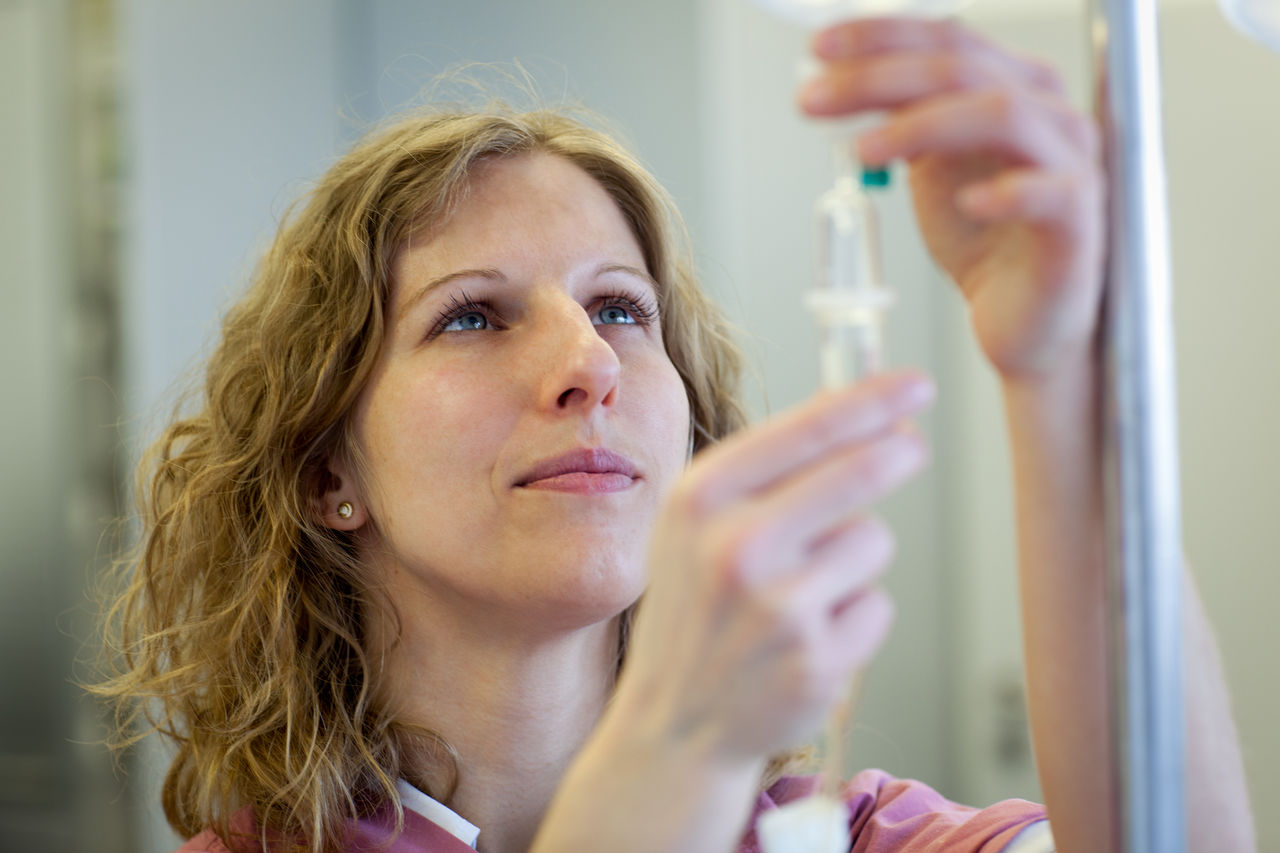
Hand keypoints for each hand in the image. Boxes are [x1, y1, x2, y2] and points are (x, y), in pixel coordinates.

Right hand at [614, 372, 933, 767]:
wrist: (674, 722)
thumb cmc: (696, 606)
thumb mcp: (696, 524)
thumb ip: (765, 469)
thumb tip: (860, 414)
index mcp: (701, 499)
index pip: (807, 429)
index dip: (872, 400)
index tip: (916, 384)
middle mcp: (736, 547)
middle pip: (858, 473)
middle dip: (896, 453)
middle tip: (913, 448)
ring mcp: (779, 608)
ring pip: (873, 540)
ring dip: (855, 556)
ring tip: (802, 589)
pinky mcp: (817, 661)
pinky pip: (876, 605)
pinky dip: (854, 616)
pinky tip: (807, 637)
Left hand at [800, 18, 1105, 381]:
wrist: (1023, 318)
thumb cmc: (986, 241)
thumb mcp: (929, 169)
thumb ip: (899, 122)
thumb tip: (834, 82)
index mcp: (1013, 87)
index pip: (946, 39)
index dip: (880, 37)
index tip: (819, 48)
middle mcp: (1048, 111)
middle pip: (962, 69)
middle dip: (879, 77)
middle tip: (816, 98)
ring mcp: (1071, 162)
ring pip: (1002, 114)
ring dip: (923, 126)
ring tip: (864, 150)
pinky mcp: (1079, 222)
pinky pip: (1053, 193)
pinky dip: (1007, 192)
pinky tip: (968, 203)